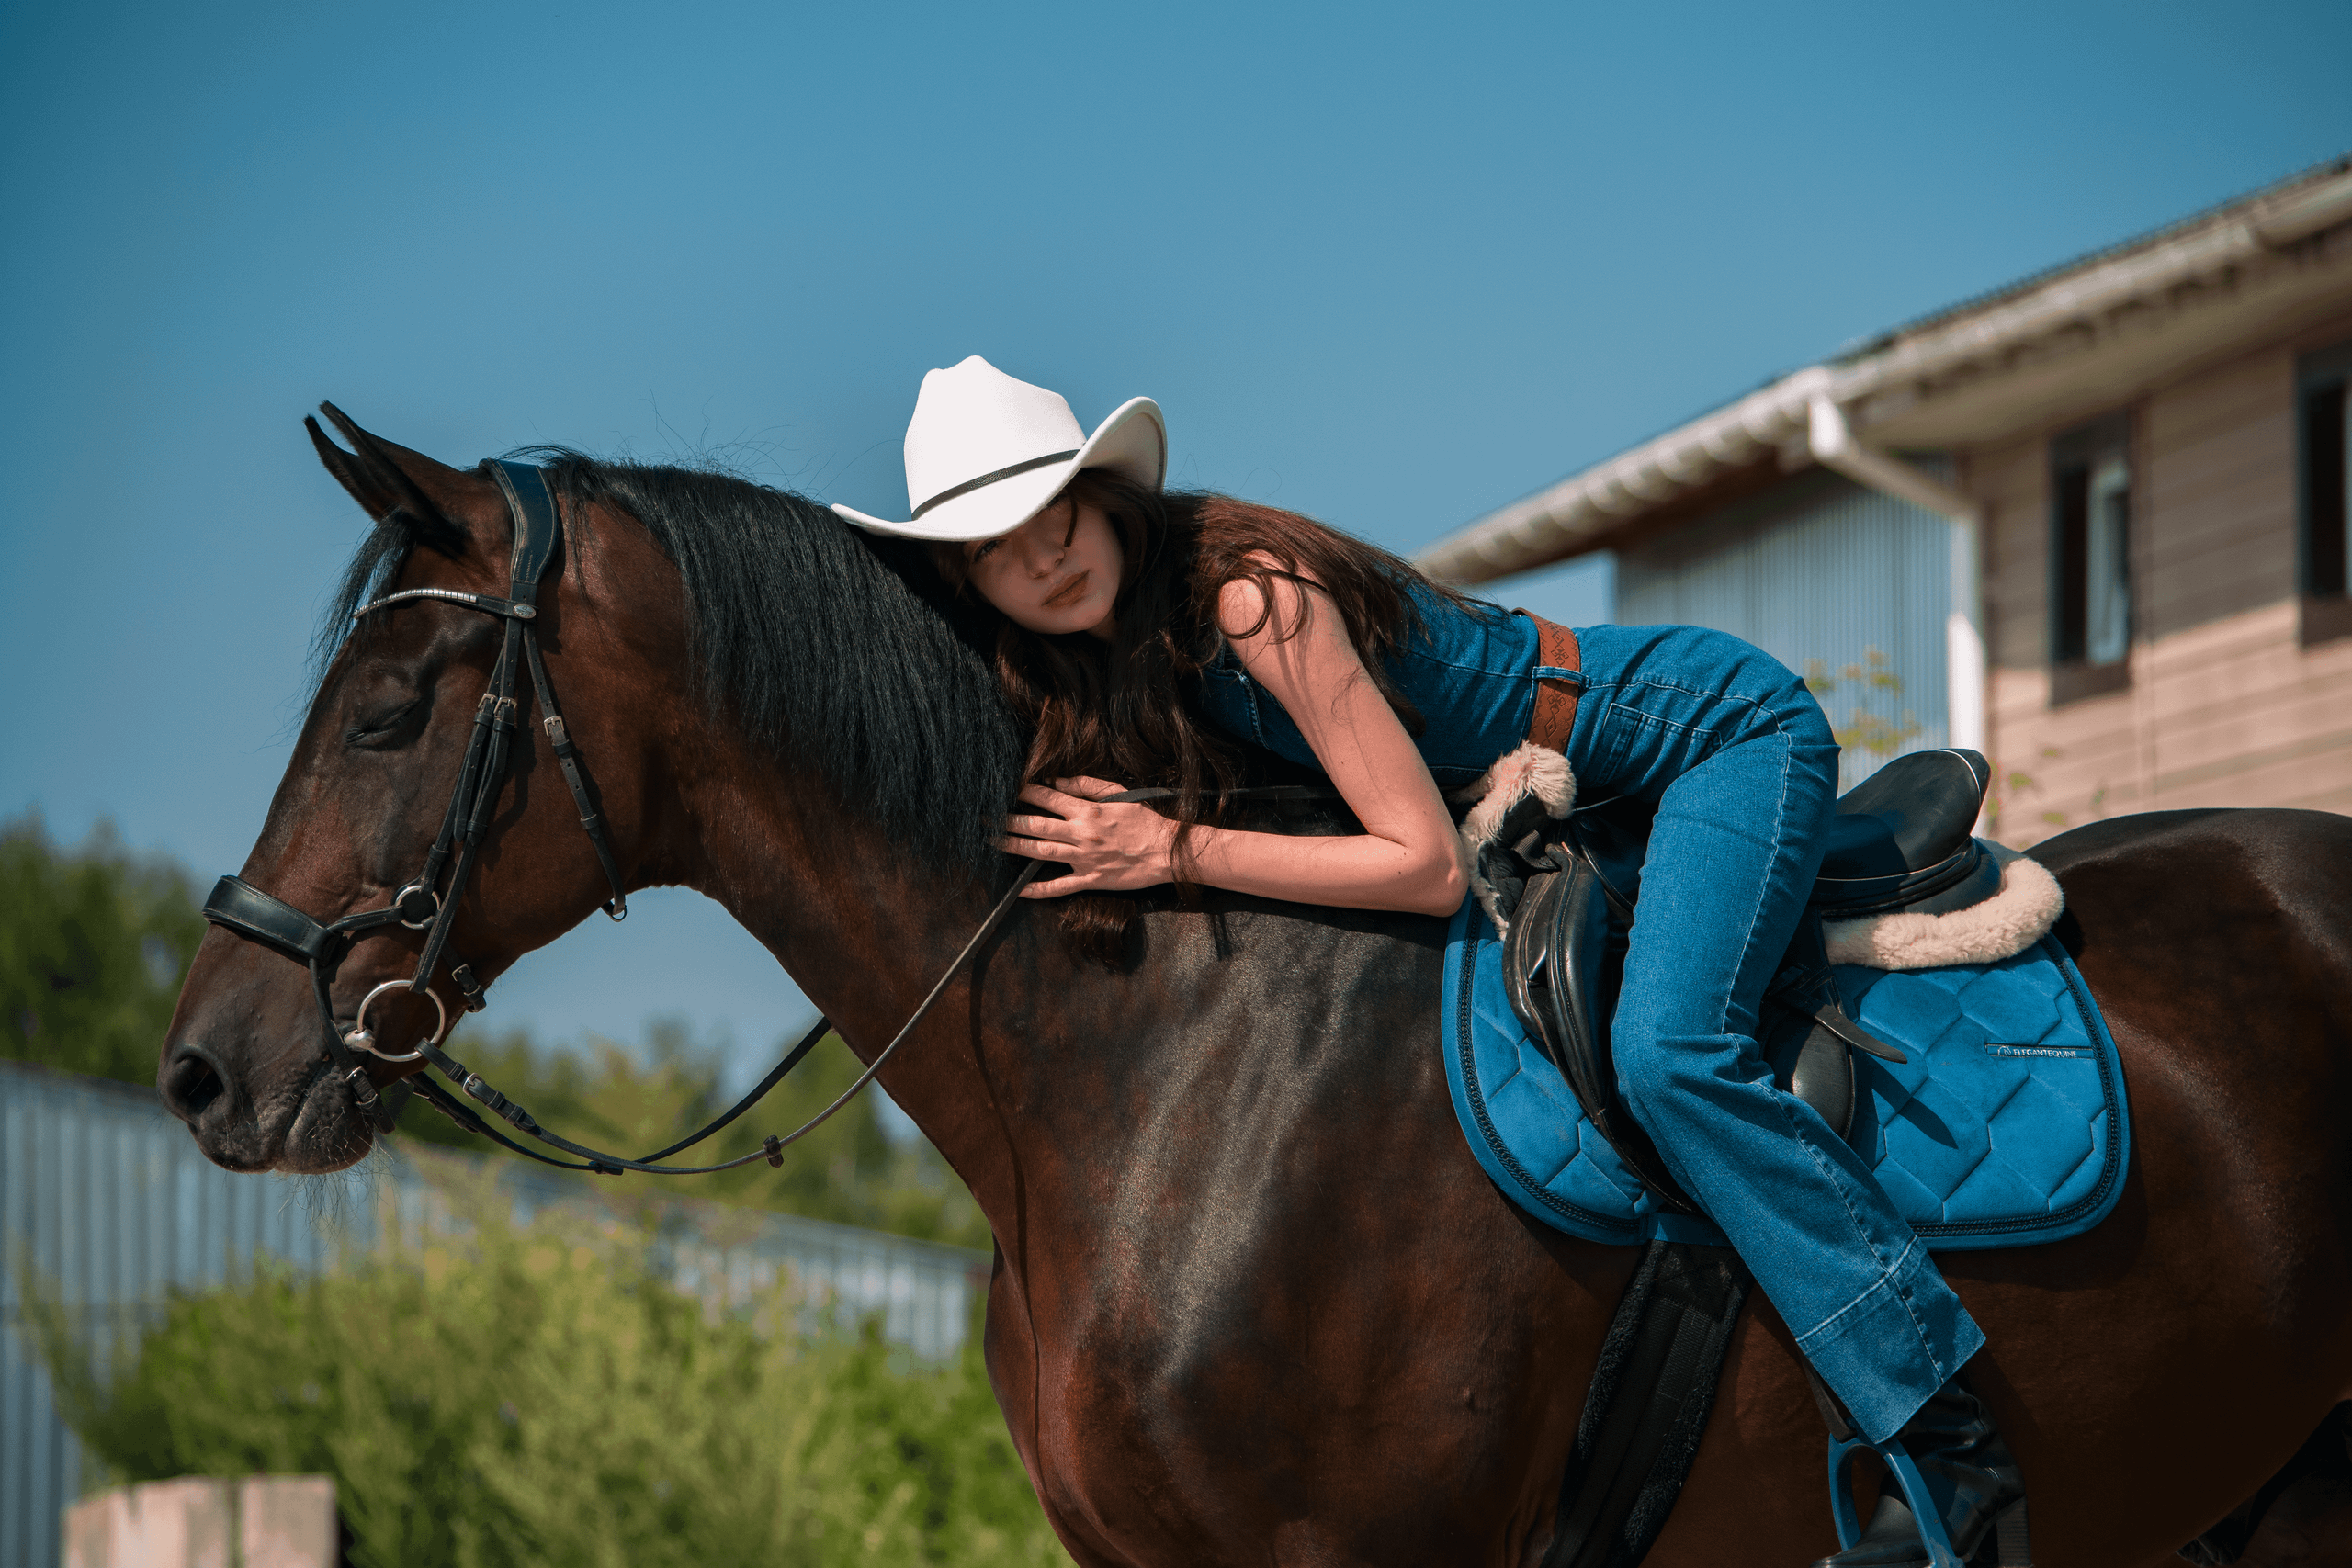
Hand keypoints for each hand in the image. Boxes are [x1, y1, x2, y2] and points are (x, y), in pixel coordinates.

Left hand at [1002, 777, 1176, 897]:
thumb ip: (1087, 785)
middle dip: (1010, 821)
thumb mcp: (1118, 793)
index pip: (1049, 798)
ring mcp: (1084, 860)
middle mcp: (1081, 835)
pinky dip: (1038, 889)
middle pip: (1037, 826)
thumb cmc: (1143, 820)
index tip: (1012, 789)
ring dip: (1015, 847)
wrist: (1165, 851)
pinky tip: (1020, 889)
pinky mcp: (1090, 880)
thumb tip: (1058, 782)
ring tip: (995, 843)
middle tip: (989, 817)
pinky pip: (1059, 887)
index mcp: (1088, 812)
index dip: (1028, 792)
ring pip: (1041, 853)